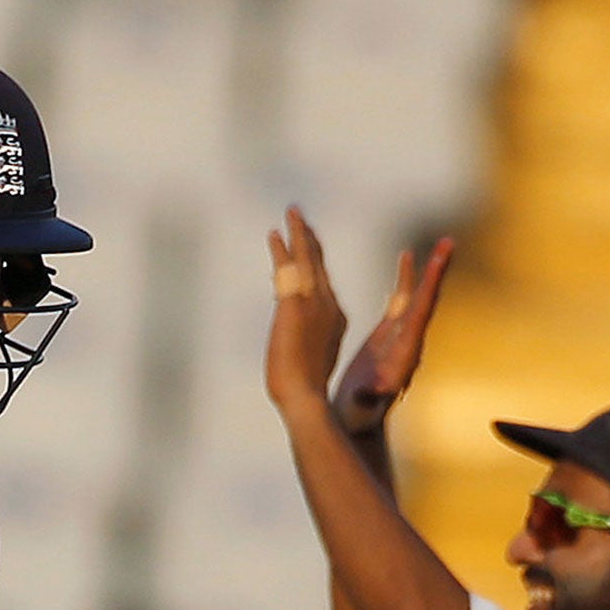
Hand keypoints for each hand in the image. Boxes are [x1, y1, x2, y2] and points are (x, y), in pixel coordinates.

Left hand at [264, 206, 348, 417]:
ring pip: (306, 258)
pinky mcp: (294, 305)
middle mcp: (327, 306)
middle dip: (309, 239)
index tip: (310, 246)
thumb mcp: (311, 361)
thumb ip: (311, 346)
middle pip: (318, 264)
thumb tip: (302, 346)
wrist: (303, 397)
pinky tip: (275, 232)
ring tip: (292, 212)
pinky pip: (288, 267)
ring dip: (298, 233)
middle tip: (301, 219)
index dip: (317, 262)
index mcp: (334, 320)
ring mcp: (312, 303)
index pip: (324, 283)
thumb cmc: (304, 392)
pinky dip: (282, 248)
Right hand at [332, 238, 453, 434]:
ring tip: (443, 243)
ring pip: (418, 296)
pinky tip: (406, 257)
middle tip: (450, 242)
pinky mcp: (388, 335)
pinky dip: (406, 279)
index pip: (419, 312)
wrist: (356, 425)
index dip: (429, 286)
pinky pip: (401, 301)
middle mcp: (409, 342)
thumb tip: (373, 389)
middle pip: (427, 299)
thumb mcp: (361, 408)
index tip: (440, 261)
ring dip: (429, 270)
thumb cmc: (357, 418)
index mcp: (404, 353)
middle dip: (438, 271)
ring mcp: (400, 337)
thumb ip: (368, 398)